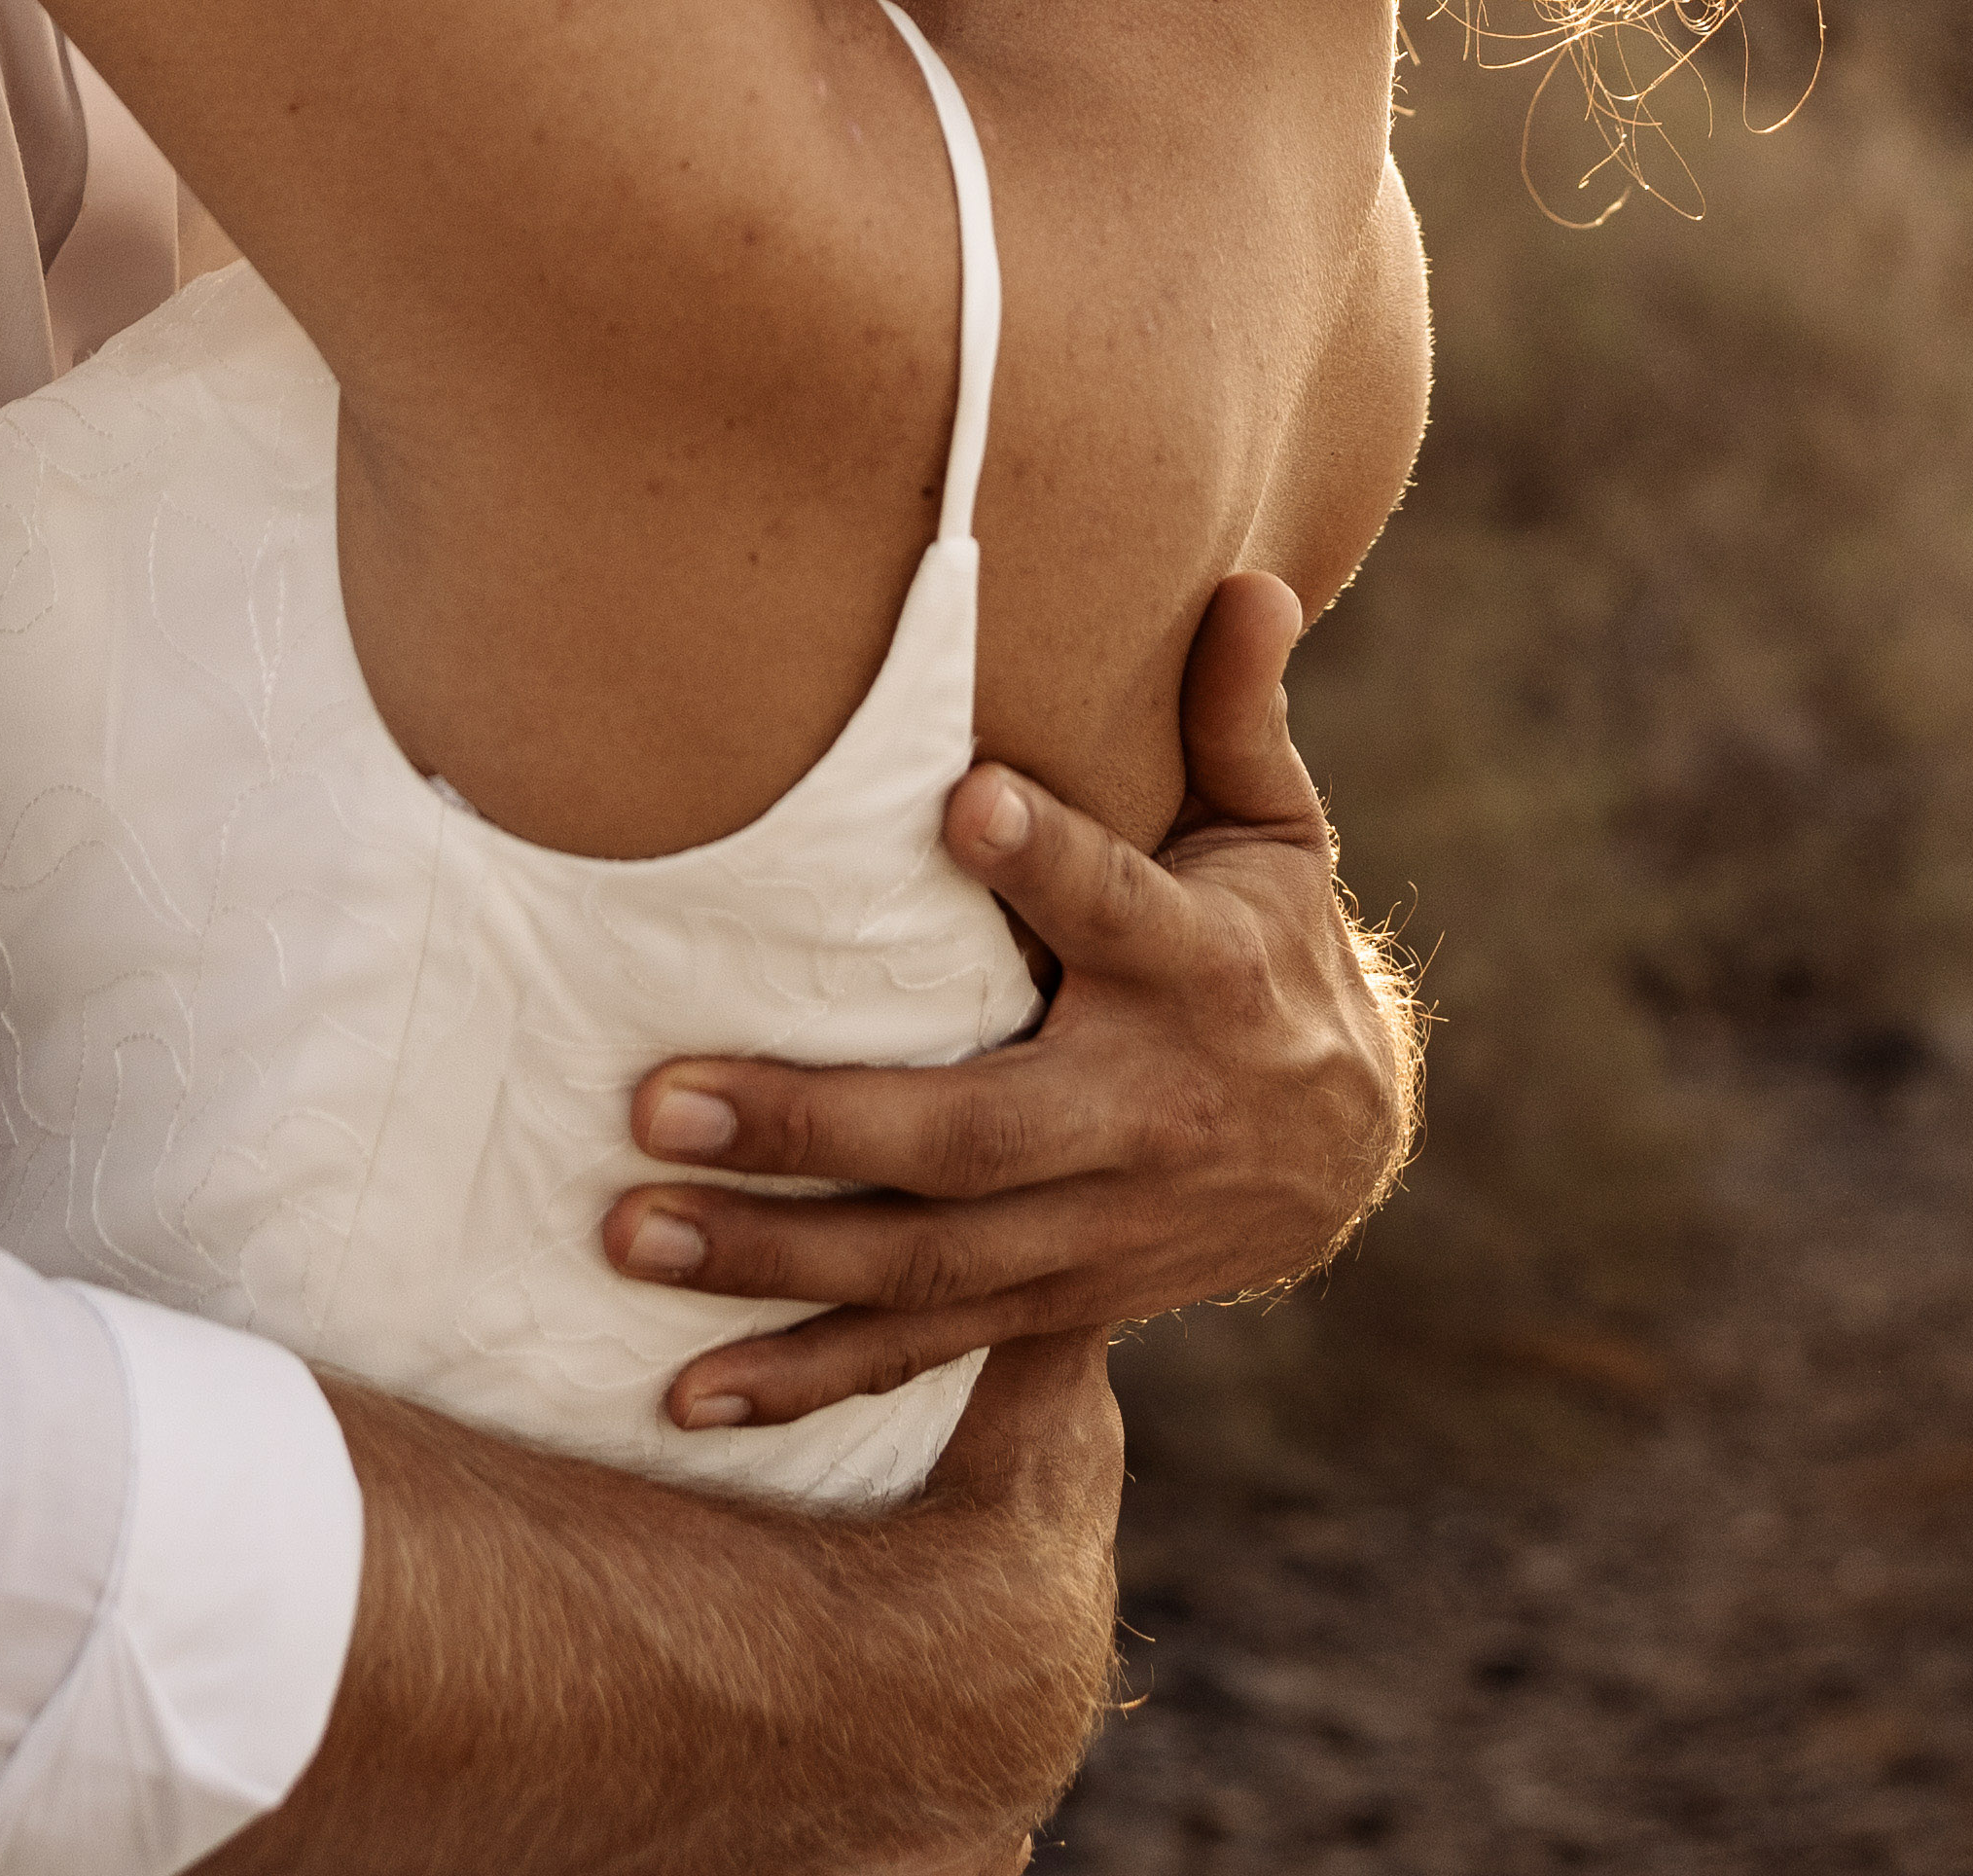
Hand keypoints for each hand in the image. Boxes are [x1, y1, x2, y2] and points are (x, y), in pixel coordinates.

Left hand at [605, 573, 1415, 1432]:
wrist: (1343, 1155)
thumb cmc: (1270, 946)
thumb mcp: (1273, 831)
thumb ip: (1233, 715)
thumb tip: (1248, 576)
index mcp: (1198, 972)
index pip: (1121, 909)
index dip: (1052, 858)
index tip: (965, 799)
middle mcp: (1140, 1114)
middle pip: (973, 1131)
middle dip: (813, 1122)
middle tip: (659, 1092)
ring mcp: (1091, 1229)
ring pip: (926, 1262)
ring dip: (770, 1254)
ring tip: (630, 1229)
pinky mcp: (1052, 1301)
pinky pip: (923, 1353)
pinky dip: (807, 1380)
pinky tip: (688, 1397)